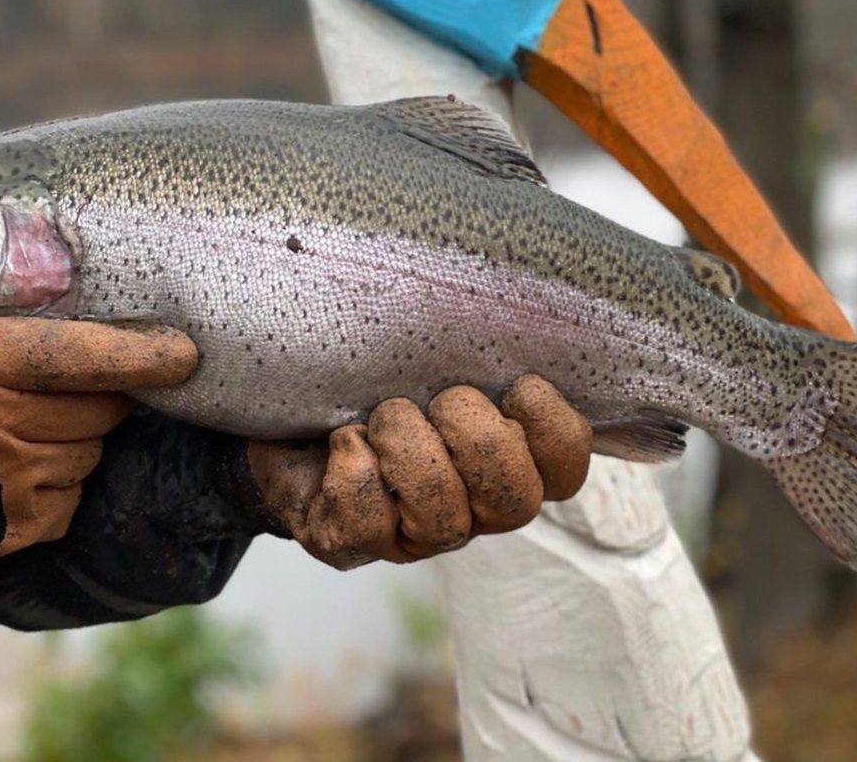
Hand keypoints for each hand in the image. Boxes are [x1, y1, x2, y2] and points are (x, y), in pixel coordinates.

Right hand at [0, 305, 196, 585]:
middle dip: (103, 393)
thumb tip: (75, 279)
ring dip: (74, 436)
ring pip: (91, 450)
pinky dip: (57, 480)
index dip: (142, 354)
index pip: (84, 355)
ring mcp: (13, 480)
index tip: (185, 353)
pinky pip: (73, 493)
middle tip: (66, 384)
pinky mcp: (19, 525)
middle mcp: (3, 423)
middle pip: (105, 407)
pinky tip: (11, 465)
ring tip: (20, 426)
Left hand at [247, 375, 591, 568]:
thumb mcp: (436, 356)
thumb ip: (483, 352)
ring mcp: (412, 538)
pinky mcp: (349, 544)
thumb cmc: (378, 380)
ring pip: (444, 518)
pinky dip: (355, 468)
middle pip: (515, 500)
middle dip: (473, 434)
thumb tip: (523, 312)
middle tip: (437, 401)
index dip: (549, 426)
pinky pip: (367, 522)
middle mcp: (471, 512)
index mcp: (507, 466)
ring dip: (409, 446)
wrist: (289, 407)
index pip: (567, 472)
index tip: (514, 384)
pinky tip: (344, 442)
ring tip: (380, 417)